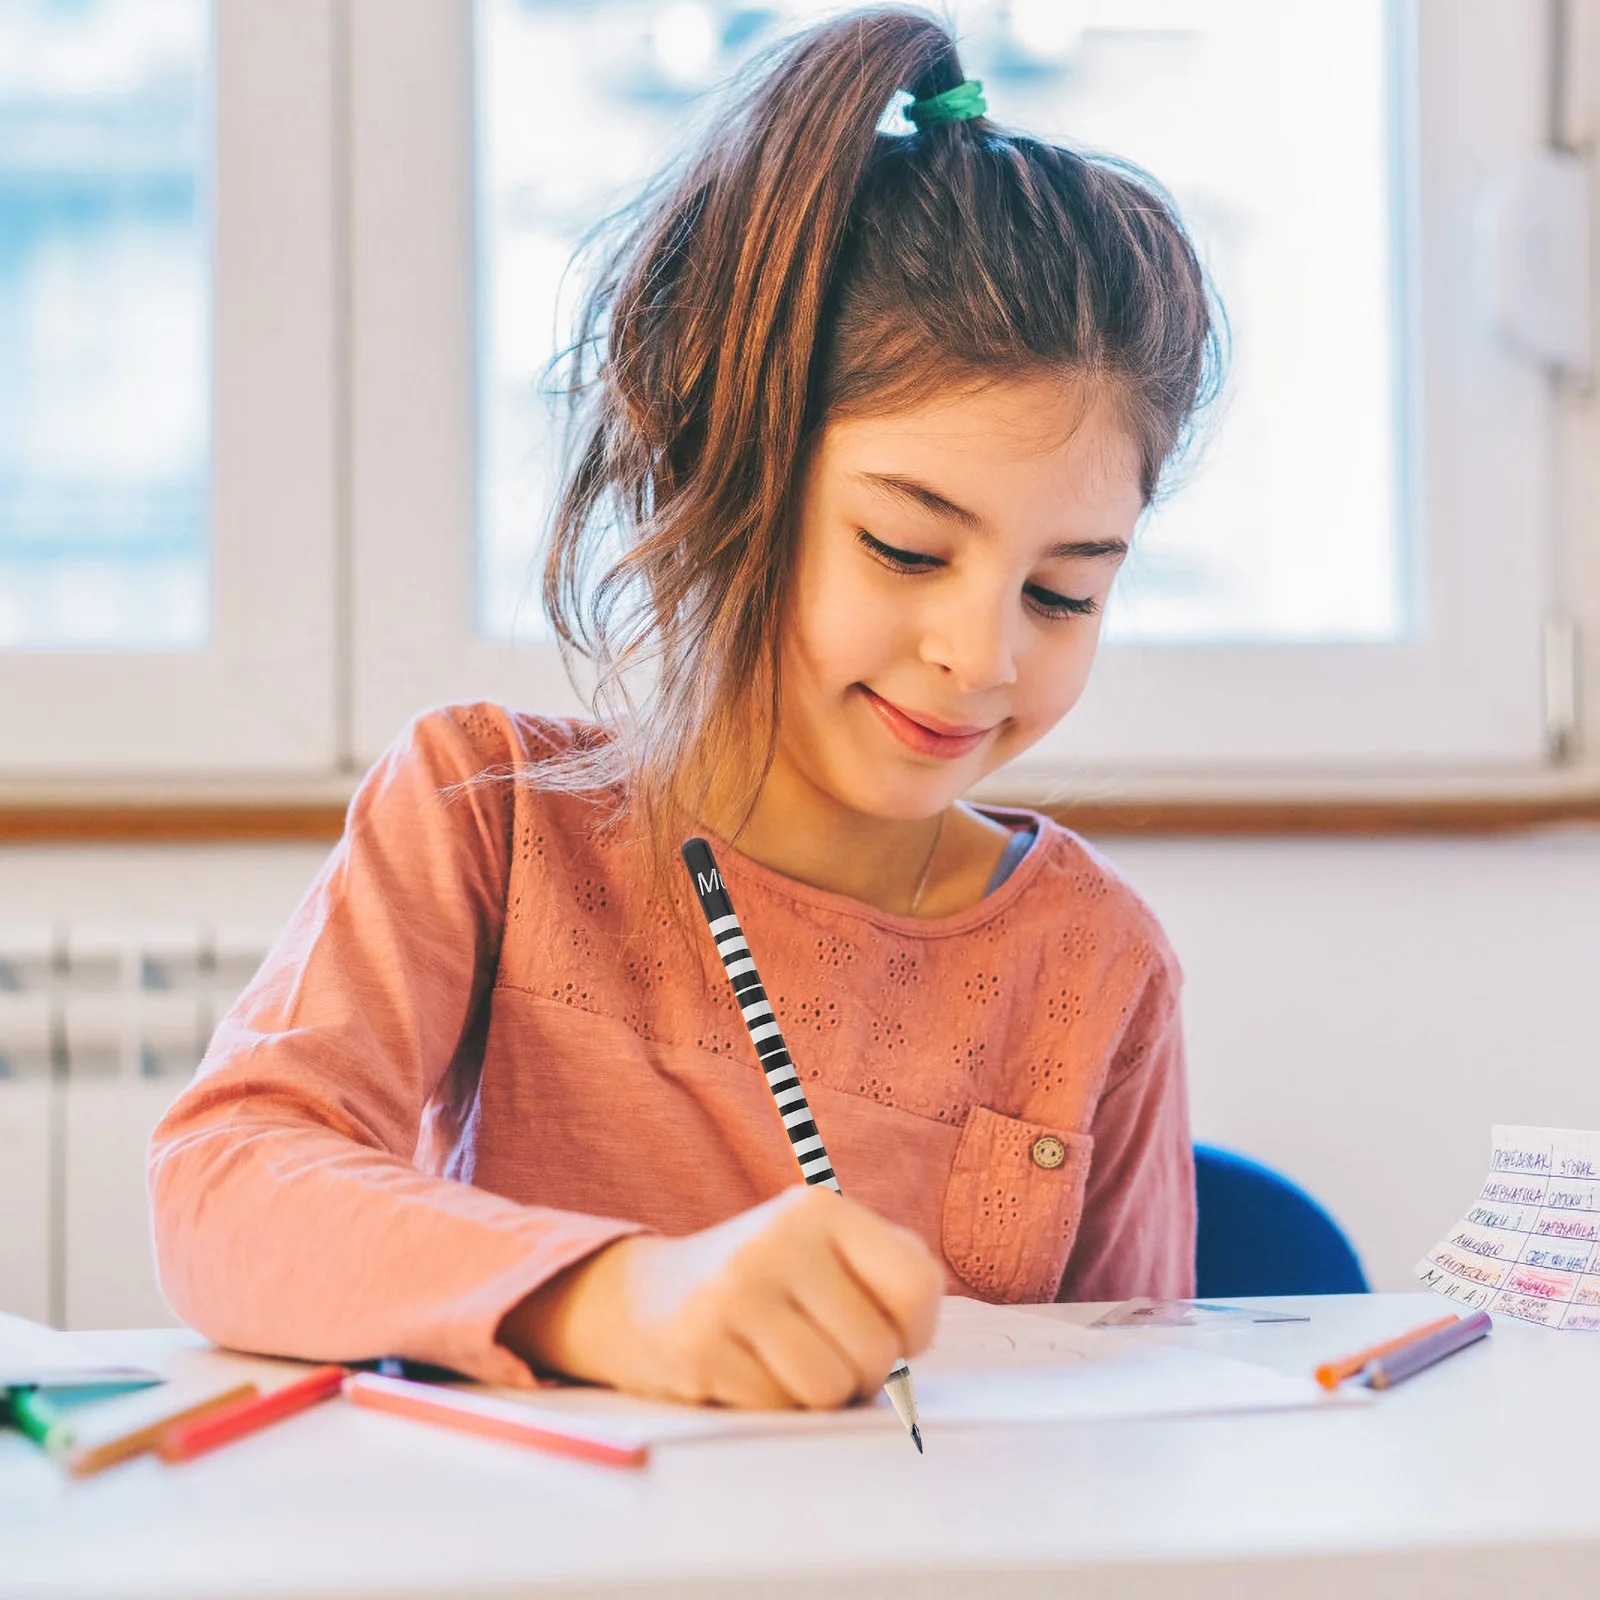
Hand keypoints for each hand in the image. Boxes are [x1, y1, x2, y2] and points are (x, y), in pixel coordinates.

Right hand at [499, 1186, 943, 1408]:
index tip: (889, 1333)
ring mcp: (735, 1291)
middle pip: (877, 1352)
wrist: (643, 1297)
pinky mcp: (700, 1345)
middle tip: (823, 1352)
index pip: (917, 1286)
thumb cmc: (764, 1281)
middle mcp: (779, 1239)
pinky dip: (770, 1405)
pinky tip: (743, 1369)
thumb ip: (890, 1272)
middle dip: (861, 1374)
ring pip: (830, 1389)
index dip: (916, 1332)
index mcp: (821, 1208)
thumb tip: (915, 1339)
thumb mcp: (824, 1248)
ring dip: (816, 1396)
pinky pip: (776, 1409)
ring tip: (785, 1362)